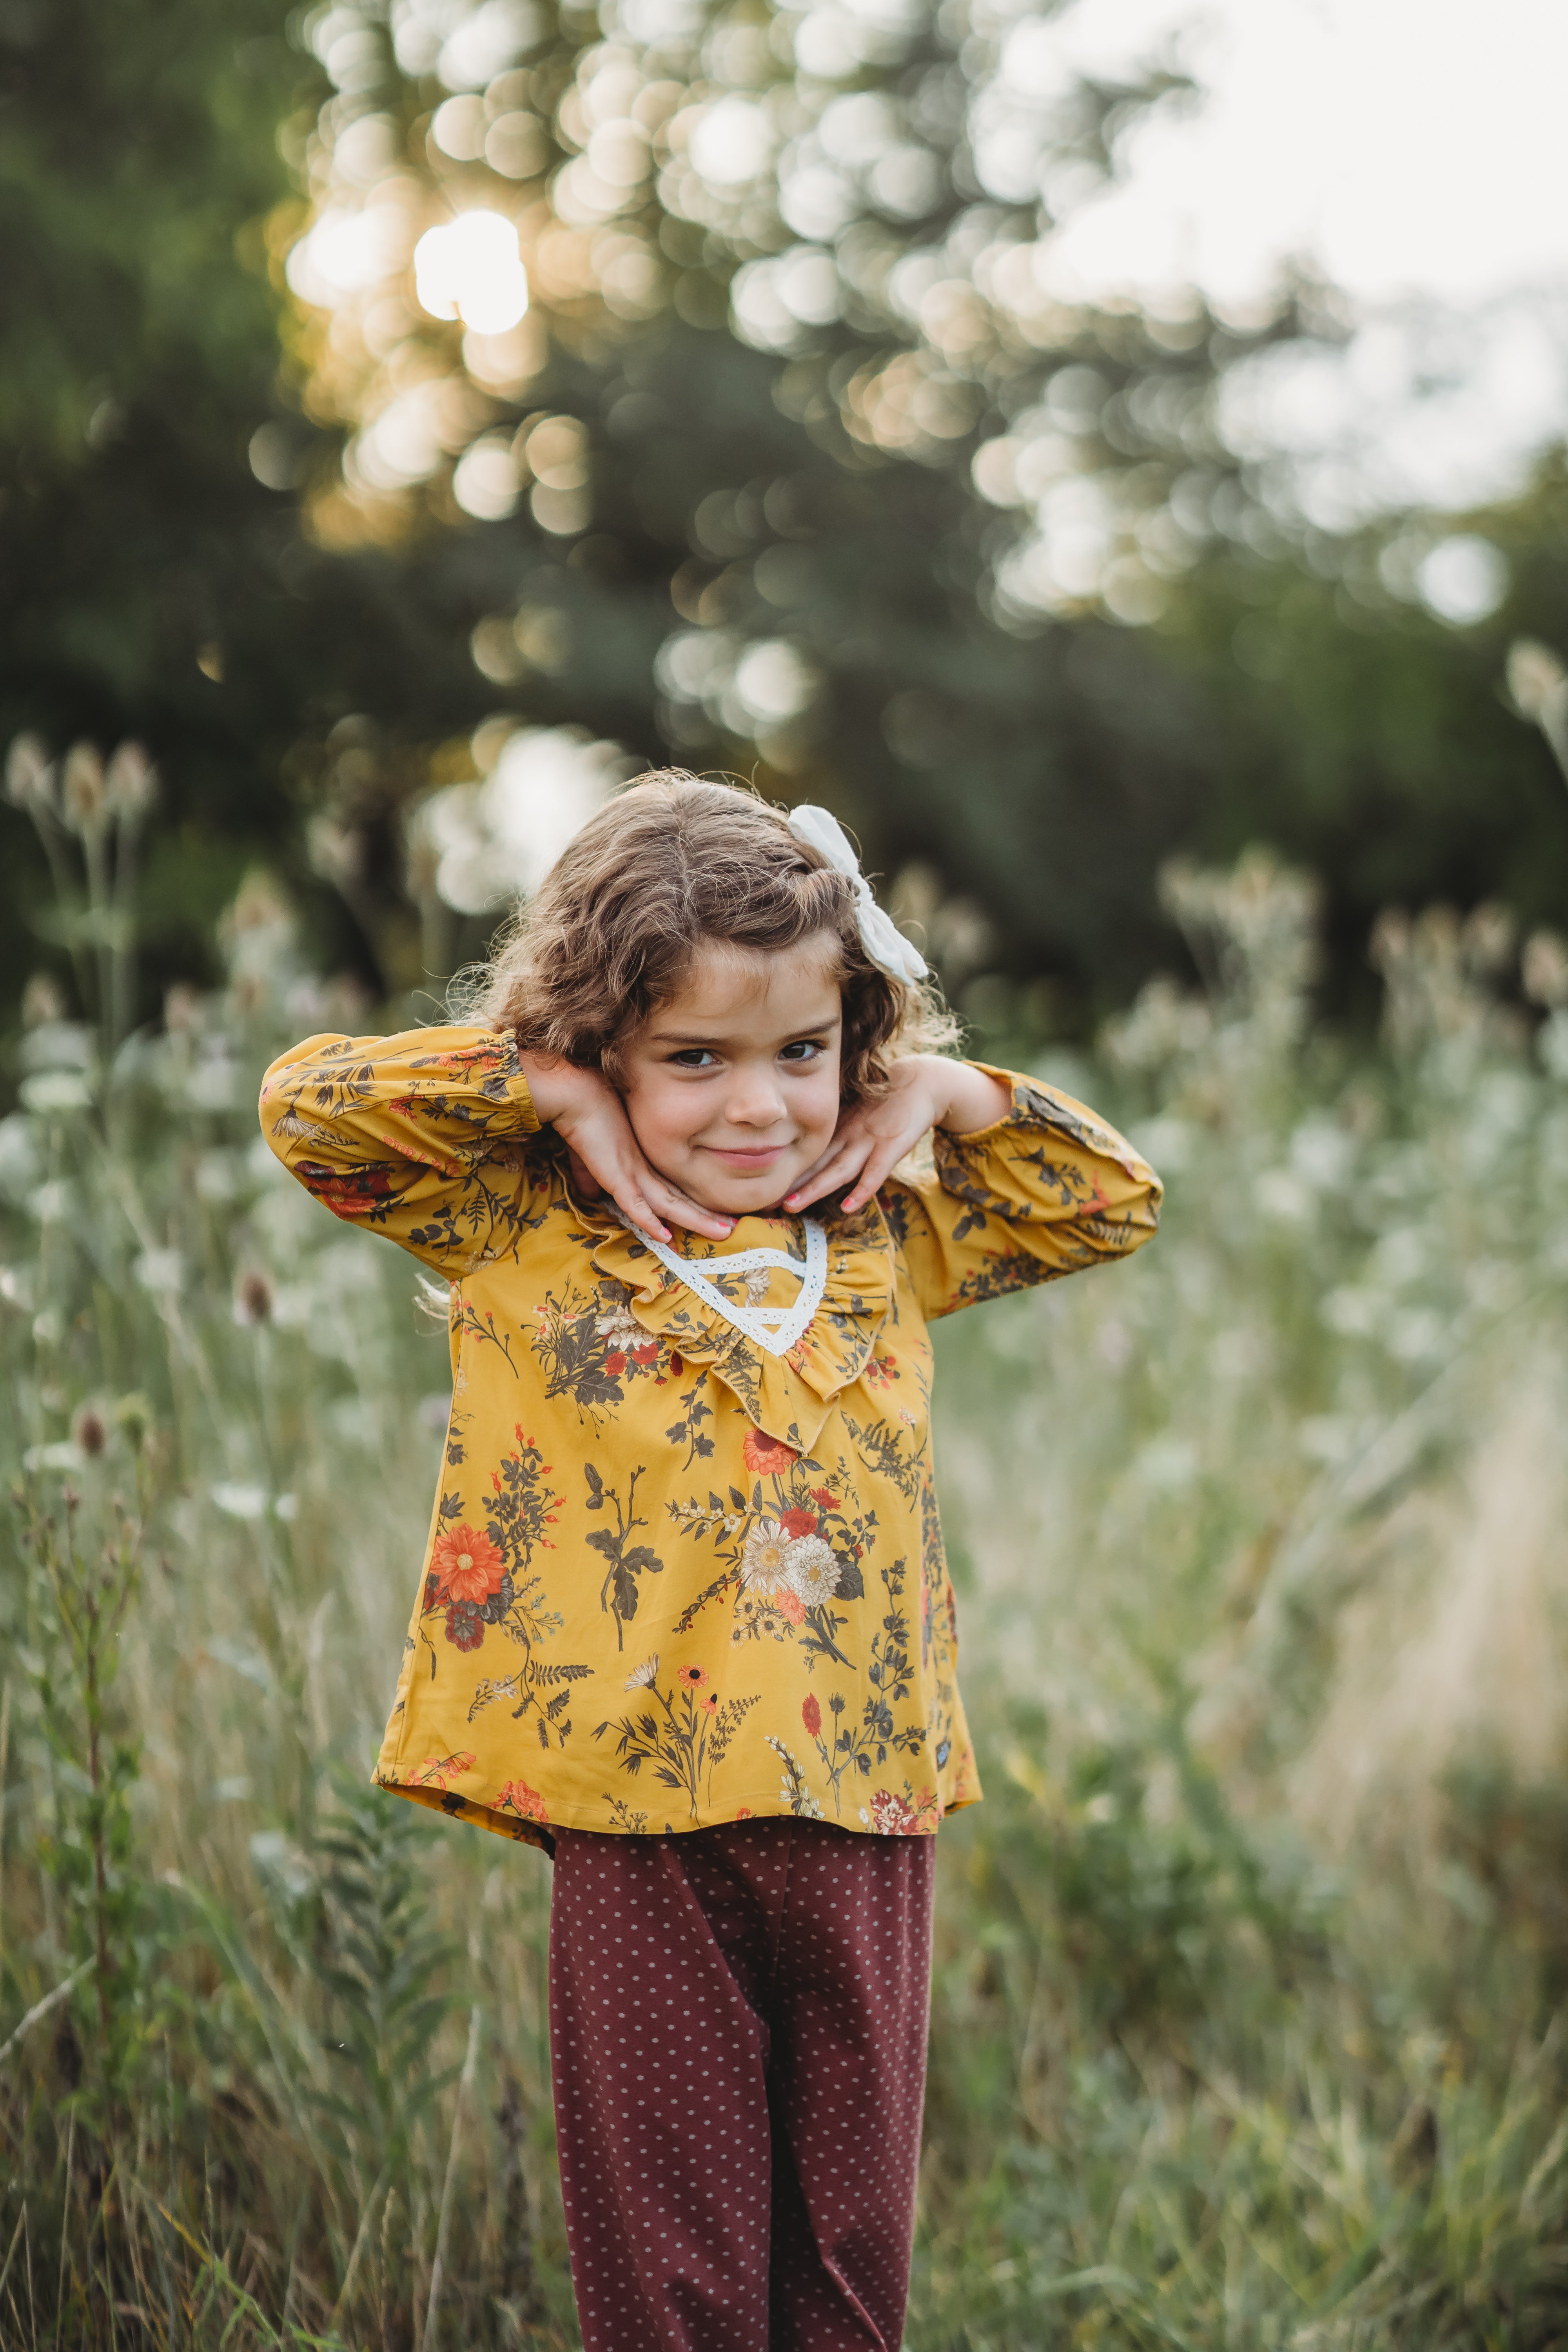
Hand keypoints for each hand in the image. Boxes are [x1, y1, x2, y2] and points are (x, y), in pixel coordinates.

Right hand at [518, 1054, 733, 1243]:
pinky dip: (649, 1221)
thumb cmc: (585, 1115)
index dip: (690, 1206)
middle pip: (680, 1197)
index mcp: (641, 1162)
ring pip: (670, 1203)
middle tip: (731, 1227)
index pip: (671, 1189)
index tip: (712, 1218)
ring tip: (723, 1232)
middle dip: (705, 1215)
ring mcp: (633, 1170)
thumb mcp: (591, 1152)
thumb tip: (590, 1193)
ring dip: (696, 1220)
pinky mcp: (617, 1174)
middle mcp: (643, 1167)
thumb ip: (591, 1174)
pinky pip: (636, 1203)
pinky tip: (666, 1236)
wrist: (575, 1093)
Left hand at [783, 1057, 1010, 1214]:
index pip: (809, 1153)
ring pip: (838, 1170)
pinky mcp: (892, 1146)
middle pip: (816, 1163)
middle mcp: (849, 1135)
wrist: (923, 1083)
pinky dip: (862, 1190)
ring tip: (792, 1205)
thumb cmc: (890, 1103)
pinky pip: (876, 1173)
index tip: (766, 1185)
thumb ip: (843, 1136)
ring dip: (815, 1189)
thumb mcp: (861, 1117)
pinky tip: (848, 1206)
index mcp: (840, 1128)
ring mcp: (870, 1140)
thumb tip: (817, 1155)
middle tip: (766, 1200)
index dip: (789, 1169)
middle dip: (792, 1183)